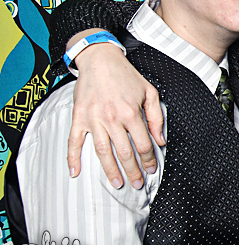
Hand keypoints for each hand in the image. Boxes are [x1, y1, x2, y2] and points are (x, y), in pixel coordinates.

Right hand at [67, 32, 162, 187]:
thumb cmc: (125, 75)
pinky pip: (74, 141)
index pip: (143, 144)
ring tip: (117, 183)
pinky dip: (72, 158)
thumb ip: (156, 117)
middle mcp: (112, 118)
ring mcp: (93, 119)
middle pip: (124, 152)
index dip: (148, 160)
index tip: (151, 170)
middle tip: (137, 184)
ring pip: (103, 152)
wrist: (99, 60)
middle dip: (133, 171)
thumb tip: (160, 140)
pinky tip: (75, 172)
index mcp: (130, 113)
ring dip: (110, 170)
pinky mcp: (79, 117)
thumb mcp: (149, 92)